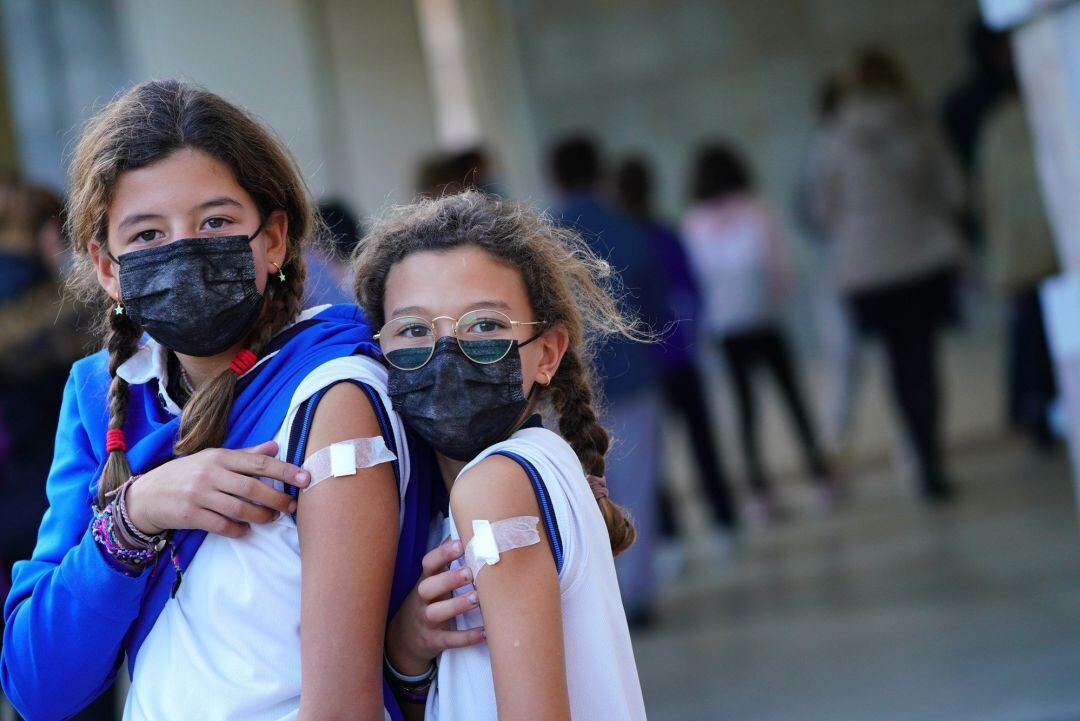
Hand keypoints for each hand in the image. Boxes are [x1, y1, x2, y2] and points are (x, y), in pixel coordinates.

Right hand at [125, 440, 309, 536]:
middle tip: (292, 505)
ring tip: (272, 518)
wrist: (147, 495)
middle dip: (277, 498)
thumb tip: (275, 447)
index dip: (285, 471)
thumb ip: (245, 455)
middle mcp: (210, 473)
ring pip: (239, 508)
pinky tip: (246, 530)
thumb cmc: (187, 475)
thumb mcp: (213, 459)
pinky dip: (239, 530)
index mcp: (220, 457)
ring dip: (261, 516)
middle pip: (252, 488)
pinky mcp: (191, 515)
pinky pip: (222, 526)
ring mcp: (199, 495)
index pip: (258, 463)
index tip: (306, 478)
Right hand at [385, 537, 486, 674]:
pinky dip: (466, 637)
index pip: (428, 564)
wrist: (404, 639)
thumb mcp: (432, 580)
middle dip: (448, 579)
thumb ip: (446, 559)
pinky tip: (485, 632)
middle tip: (469, 572)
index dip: (443, 553)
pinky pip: (449, 639)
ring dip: (456, 605)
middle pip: (428, 587)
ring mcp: (426, 621)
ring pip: (436, 613)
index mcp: (426, 580)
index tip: (460, 543)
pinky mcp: (433, 641)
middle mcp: (422, 599)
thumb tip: (464, 527)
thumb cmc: (428, 600)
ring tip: (477, 598)